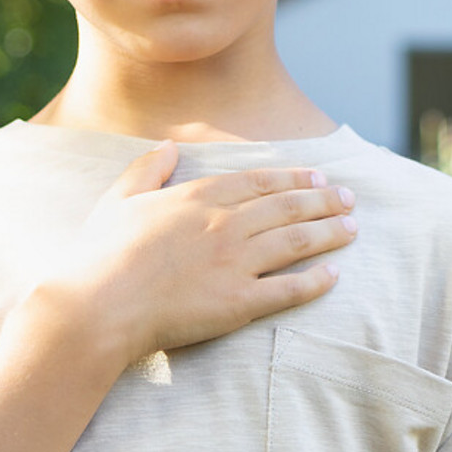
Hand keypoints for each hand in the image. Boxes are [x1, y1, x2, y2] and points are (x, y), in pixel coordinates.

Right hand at [44, 141, 355, 361]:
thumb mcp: (119, 199)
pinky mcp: (239, 302)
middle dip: (323, 200)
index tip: (318, 175)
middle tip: (349, 198)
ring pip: (296, 242)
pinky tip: (334, 275)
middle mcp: (225, 224)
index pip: (259, 182)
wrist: (99, 305)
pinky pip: (288, 289)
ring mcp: (236, 262)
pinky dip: (315, 281)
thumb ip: (147, 170)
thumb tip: (168, 146)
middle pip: (287, 207)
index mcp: (198, 197)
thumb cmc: (101, 253)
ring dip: (329, 233)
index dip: (293, 177)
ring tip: (352, 229)